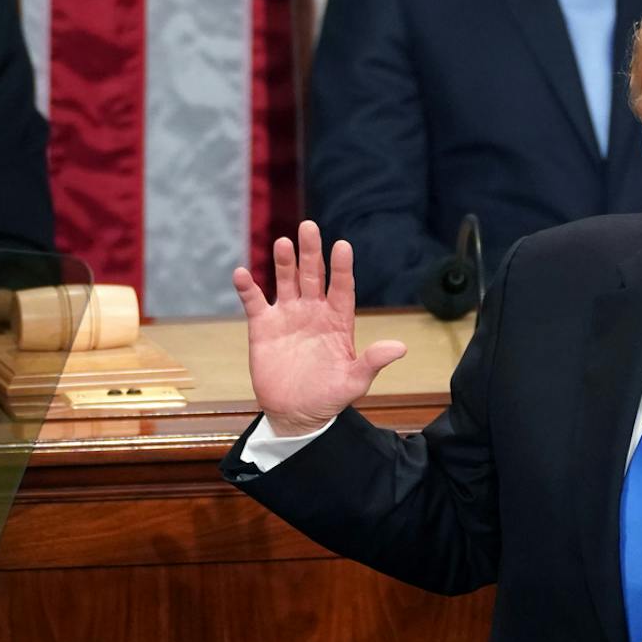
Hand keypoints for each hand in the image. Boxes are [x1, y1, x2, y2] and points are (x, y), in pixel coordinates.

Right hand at [232, 221, 407, 435]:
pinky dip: (247, 288)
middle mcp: (313, 311)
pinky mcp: (263, 326)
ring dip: (283, 262)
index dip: (341, 267)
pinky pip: (254, 302)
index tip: (342, 246)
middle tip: (308, 227)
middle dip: (311, 252)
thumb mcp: (354, 382)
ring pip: (286, 281)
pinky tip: (241, 273)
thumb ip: (372, 361)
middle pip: (313, 275)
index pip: (342, 287)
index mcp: (338, 320)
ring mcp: (288, 315)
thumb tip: (400, 347)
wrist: (297, 414)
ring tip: (282, 243)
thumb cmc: (330, 397)